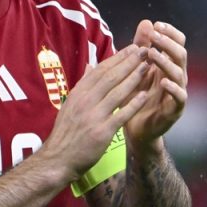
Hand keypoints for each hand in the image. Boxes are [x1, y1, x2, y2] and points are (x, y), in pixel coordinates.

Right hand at [41, 44, 150, 180]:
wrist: (57, 159)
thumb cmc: (65, 133)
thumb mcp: (70, 105)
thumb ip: (82, 85)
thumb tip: (90, 66)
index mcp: (78, 93)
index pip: (100, 70)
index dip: (118, 58)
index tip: (132, 48)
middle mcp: (85, 101)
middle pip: (110, 77)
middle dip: (129, 62)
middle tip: (144, 50)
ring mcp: (94, 116)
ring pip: (117, 92)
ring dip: (134, 78)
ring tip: (148, 66)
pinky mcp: (102, 132)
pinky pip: (121, 115)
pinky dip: (133, 104)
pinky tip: (145, 95)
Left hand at [123, 20, 186, 147]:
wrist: (134, 129)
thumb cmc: (136, 96)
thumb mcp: (136, 69)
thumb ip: (141, 46)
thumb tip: (146, 21)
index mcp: (169, 64)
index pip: (177, 43)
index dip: (170, 32)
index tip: (155, 25)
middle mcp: (177, 76)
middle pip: (181, 54)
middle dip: (168, 43)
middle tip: (154, 35)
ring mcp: (178, 93)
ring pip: (179, 73)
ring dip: (166, 62)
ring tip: (151, 54)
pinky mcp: (175, 110)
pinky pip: (180, 97)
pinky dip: (173, 88)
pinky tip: (163, 81)